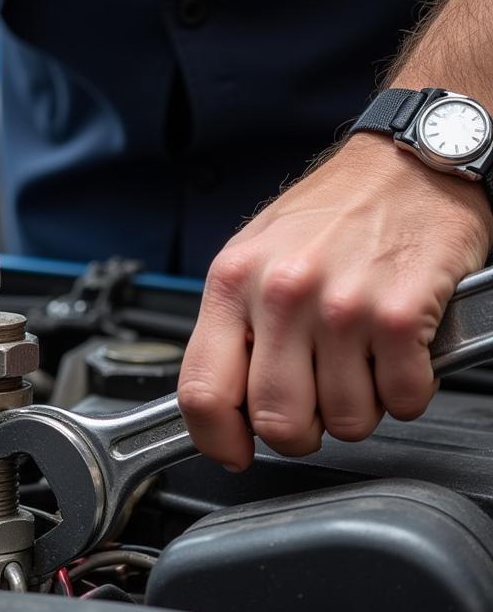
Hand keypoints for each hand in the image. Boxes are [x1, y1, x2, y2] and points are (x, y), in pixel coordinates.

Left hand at [178, 134, 492, 469]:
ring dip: (358, 409)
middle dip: (299, 433)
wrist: (411, 160)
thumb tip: (224, 399)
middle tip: (313, 410)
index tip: (232, 451)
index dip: (216, 438)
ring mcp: (342, 307)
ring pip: (344, 420)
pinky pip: (401, 399)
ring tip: (360, 366)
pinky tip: (398, 357)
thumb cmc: (333, 210)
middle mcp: (282, 295)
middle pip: (276, 420)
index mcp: (232, 283)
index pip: (202, 390)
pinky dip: (405, 393)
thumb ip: (233, 324)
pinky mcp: (402, 314)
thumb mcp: (255, 253)